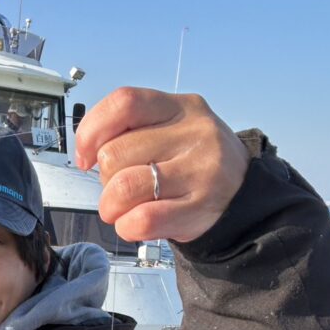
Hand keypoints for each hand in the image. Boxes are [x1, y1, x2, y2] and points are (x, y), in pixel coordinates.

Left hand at [74, 87, 250, 242]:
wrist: (244, 193)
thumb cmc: (193, 161)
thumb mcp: (173, 128)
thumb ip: (133, 130)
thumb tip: (87, 151)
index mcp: (180, 107)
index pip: (124, 103)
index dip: (91, 131)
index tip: (85, 156)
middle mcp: (194, 134)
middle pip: (115, 154)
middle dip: (104, 179)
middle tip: (116, 189)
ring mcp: (200, 171)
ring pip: (124, 188)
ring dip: (110, 206)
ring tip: (120, 210)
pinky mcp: (199, 208)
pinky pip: (143, 220)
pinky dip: (126, 226)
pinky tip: (133, 224)